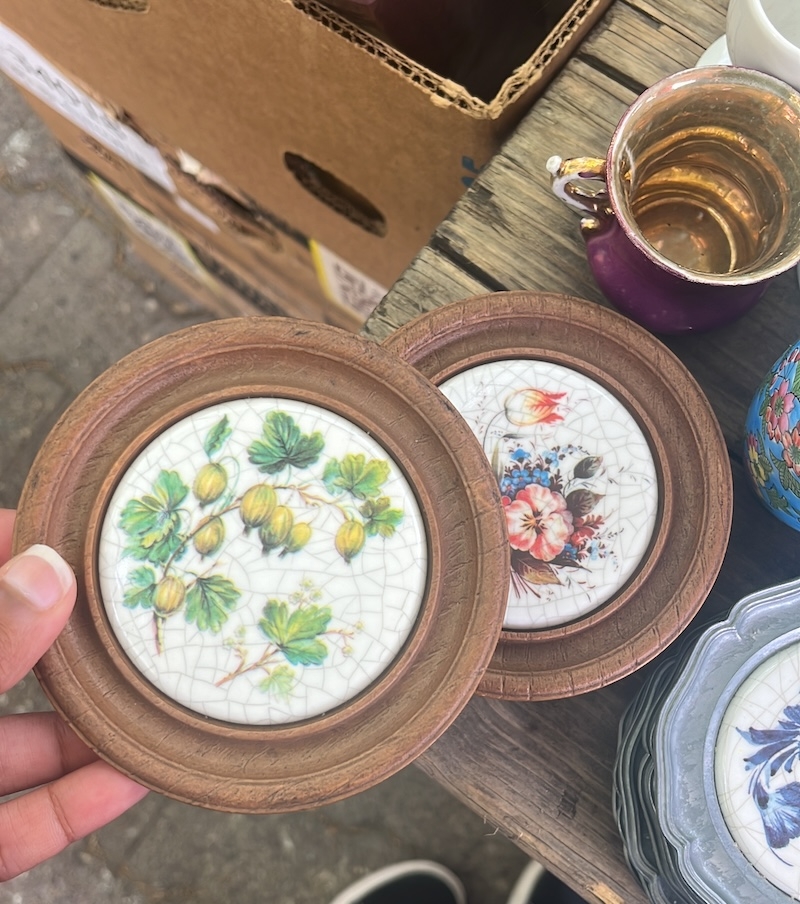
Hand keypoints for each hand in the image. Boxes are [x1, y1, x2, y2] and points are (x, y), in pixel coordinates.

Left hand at [0, 510, 147, 879]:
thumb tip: (47, 572)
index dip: (7, 548)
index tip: (66, 527)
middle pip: (11, 666)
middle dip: (74, 646)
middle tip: (137, 614)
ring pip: (23, 748)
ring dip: (90, 732)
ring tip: (154, 703)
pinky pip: (21, 821)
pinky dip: (75, 804)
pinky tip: (128, 779)